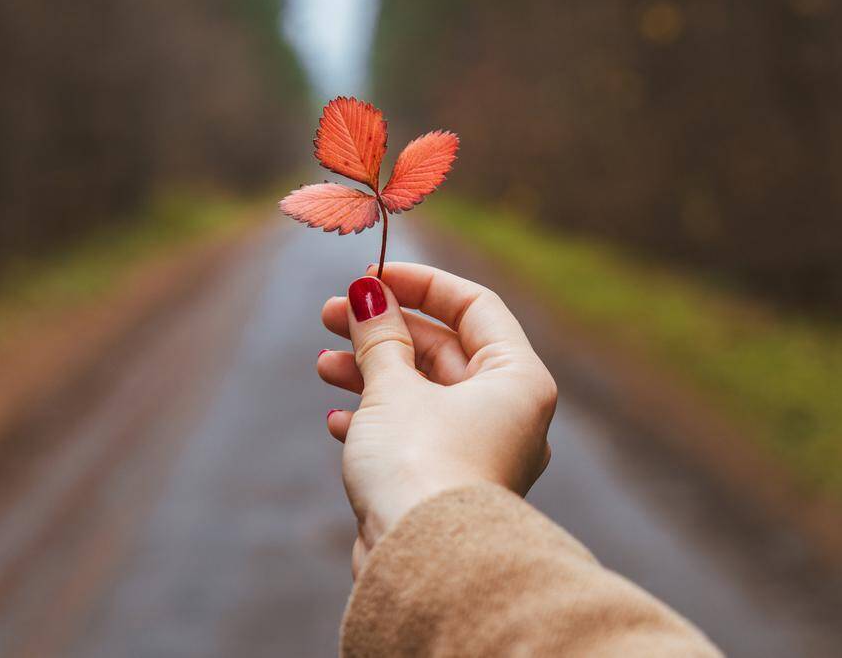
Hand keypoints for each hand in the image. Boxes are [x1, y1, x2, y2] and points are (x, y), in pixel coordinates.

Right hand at [319, 262, 556, 574]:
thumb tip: (367, 293)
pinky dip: (378, 420)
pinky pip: (416, 434)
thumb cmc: (421, 467)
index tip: (372, 274)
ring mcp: (481, 451)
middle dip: (384, 330)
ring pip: (424, 392)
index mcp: (518, 379)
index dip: (421, 284)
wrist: (424, 566)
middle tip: (330, 315)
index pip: (474, 306)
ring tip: (323, 364)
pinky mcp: (449, 483)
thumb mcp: (392, 388)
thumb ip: (379, 336)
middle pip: (444, 349)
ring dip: (372, 373)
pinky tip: (337, 419)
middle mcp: (509, 413)